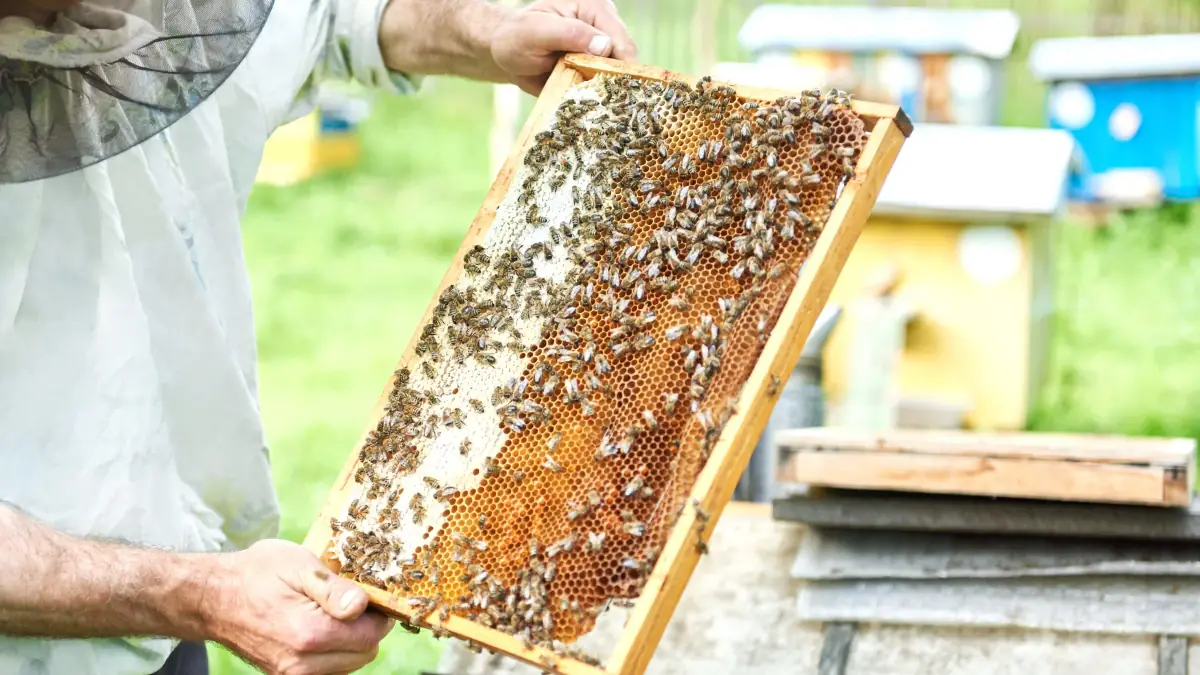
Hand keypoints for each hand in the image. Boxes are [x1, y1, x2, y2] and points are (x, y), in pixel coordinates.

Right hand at [201, 540, 392, 674]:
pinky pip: (328, 670)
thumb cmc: (255, 574)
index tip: (368, 594)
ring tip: (331, 613)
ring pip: (349, 666)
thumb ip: (333, 589)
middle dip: (365, 628)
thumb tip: (362, 605)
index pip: (371, 636)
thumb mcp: (297, 565)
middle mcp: (302, 664)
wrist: (212, 597)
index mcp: (310, 634)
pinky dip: (334, 653)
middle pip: (365, 654)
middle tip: (349, 601)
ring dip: (350, 642)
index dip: (378, 613)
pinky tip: (321, 629)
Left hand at [490, 0, 638, 93]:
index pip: (619, 38)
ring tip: (601, 107)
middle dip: (617, 80)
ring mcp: (601, 50)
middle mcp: (603, 27)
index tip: (615, 88)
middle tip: (607, 103)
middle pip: (625, 58)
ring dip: (609, 92)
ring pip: (619, 75)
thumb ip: (570, 34)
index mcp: (594, 8)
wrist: (505, 55)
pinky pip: (607, 86)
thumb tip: (605, 45)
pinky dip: (601, 97)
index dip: (620, 63)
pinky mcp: (595, 69)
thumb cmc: (516, 37)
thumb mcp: (537, 31)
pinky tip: (594, 107)